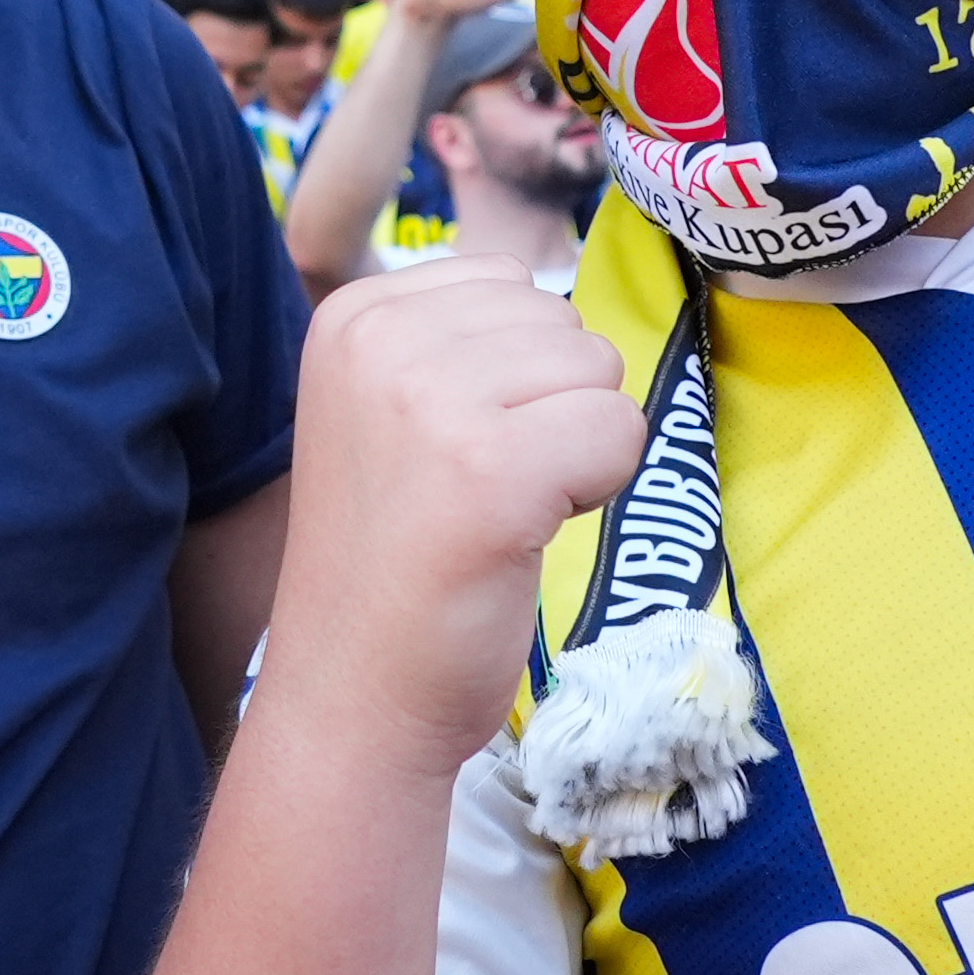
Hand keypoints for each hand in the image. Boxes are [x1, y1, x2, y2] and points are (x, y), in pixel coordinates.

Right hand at [278, 263, 636, 772]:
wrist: (355, 691)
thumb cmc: (394, 557)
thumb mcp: (391, 407)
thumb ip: (460, 338)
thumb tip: (565, 303)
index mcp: (352, 313)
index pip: (509, 282)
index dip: (512, 374)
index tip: (449, 451)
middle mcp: (381, 340)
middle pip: (560, 321)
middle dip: (550, 406)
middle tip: (478, 490)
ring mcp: (431, 400)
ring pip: (598, 369)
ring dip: (576, 447)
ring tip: (498, 510)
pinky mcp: (492, 470)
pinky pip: (621, 431)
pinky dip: (599, 489)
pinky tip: (524, 534)